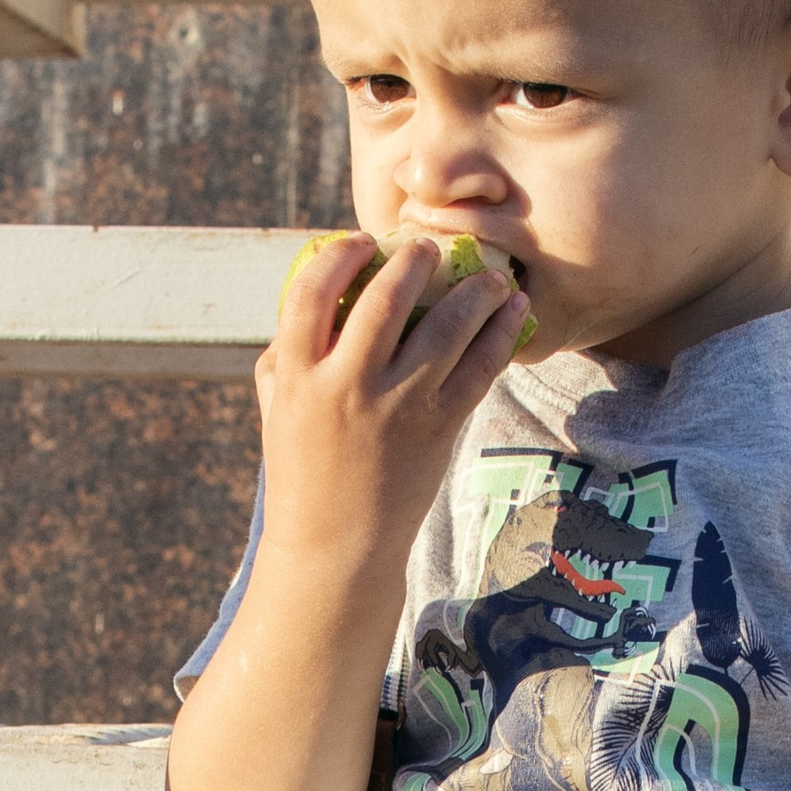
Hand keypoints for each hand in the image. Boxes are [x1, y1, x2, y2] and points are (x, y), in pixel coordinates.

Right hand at [256, 231, 529, 576]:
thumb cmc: (302, 473)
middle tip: (432, 246)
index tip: (361, 242)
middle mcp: (347, 384)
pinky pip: (479, 367)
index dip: (339, 254)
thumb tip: (317, 298)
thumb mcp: (277, 410)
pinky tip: (512, 310)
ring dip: (475, 290)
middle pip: (388, 296)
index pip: (312, 290)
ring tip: (492, 275)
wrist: (336, 548)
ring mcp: (398, 406)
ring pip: (446, 326)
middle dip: (416, 258)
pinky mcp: (439, 427)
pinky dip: (500, 333)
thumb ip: (286, 354)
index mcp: (298, 374)